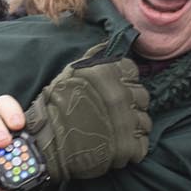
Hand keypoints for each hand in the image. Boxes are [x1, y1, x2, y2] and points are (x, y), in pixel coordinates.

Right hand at [31, 47, 150, 181]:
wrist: (46, 144)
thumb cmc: (55, 107)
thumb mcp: (70, 74)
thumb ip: (91, 59)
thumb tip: (106, 44)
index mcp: (108, 74)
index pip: (132, 72)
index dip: (125, 82)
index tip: (115, 91)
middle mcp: (121, 95)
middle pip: (142, 96)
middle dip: (131, 104)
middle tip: (114, 115)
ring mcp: (127, 121)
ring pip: (144, 121)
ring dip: (133, 126)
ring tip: (114, 132)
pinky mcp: (129, 146)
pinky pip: (142, 144)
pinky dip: (133, 146)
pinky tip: (117, 146)